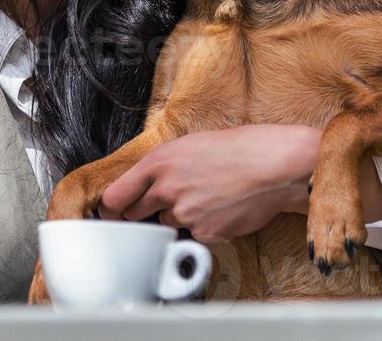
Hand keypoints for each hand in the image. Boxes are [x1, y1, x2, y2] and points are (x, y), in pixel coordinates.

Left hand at [97, 125, 321, 242]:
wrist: (271, 167)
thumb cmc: (234, 150)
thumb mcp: (187, 146)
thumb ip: (161, 167)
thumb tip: (144, 186)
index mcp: (157, 163)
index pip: (114, 196)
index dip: (110, 209)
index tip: (112, 213)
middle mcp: (166, 189)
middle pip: (134, 215)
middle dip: (142, 213)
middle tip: (162, 203)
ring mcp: (184, 214)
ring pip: (167, 224)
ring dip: (179, 217)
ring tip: (205, 197)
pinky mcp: (204, 233)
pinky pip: (194, 235)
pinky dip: (203, 227)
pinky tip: (220, 209)